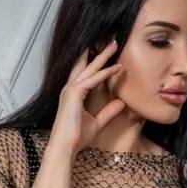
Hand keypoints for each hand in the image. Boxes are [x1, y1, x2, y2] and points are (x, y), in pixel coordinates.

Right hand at [50, 39, 125, 155]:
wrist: (65, 147)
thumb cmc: (76, 137)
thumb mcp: (97, 123)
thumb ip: (108, 112)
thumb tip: (121, 104)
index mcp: (74, 93)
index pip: (86, 73)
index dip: (97, 62)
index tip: (109, 53)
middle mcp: (70, 88)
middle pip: (86, 65)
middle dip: (99, 52)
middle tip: (112, 40)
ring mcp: (70, 90)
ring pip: (90, 68)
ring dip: (103, 56)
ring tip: (115, 44)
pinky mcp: (74, 94)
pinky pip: (92, 80)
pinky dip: (105, 73)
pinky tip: (117, 68)